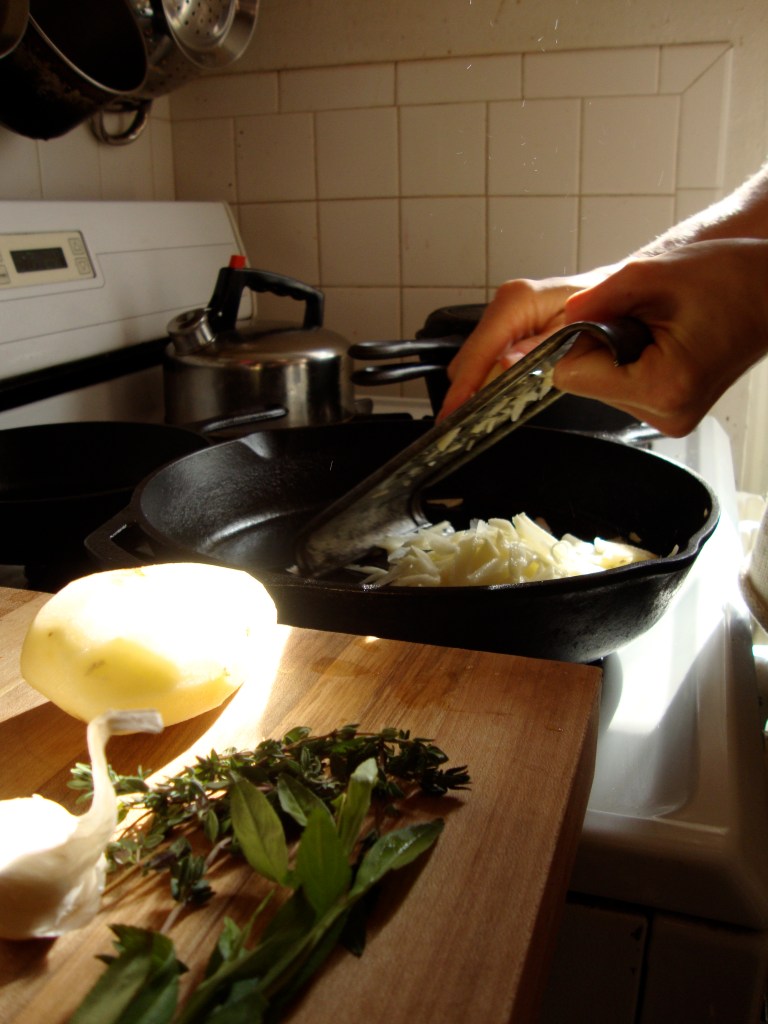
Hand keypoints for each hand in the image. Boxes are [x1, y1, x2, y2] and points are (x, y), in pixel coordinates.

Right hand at [438, 267, 615, 418]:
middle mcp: (505, 305)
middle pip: (469, 357)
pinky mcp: (510, 328)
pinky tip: (500, 396)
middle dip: (468, 390)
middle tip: (470, 424)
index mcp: (517, 301)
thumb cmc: (606, 312)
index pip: (480, 350)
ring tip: (483, 415)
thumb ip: (541, 350)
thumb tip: (506, 364)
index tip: (453, 413)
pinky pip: (489, 358)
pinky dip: (492, 379)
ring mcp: (505, 316)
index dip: (465, 385)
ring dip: (479, 387)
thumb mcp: (579, 334)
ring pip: (476, 360)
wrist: (622, 297)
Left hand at [555, 238, 767, 434]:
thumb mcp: (656, 273)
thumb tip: (563, 317)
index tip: (612, 315)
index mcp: (662, 387)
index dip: (582, 339)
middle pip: (586, 383)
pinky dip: (635, 361)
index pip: (571, 376)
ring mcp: (671, 418)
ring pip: (604, 385)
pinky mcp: (672, 412)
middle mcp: (666, 414)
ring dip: (620, 352)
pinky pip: (625, 387)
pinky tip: (668, 342)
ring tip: (665, 328)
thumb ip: (600, 297)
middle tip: (649, 318)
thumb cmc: (734, 279)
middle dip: (604, 345)